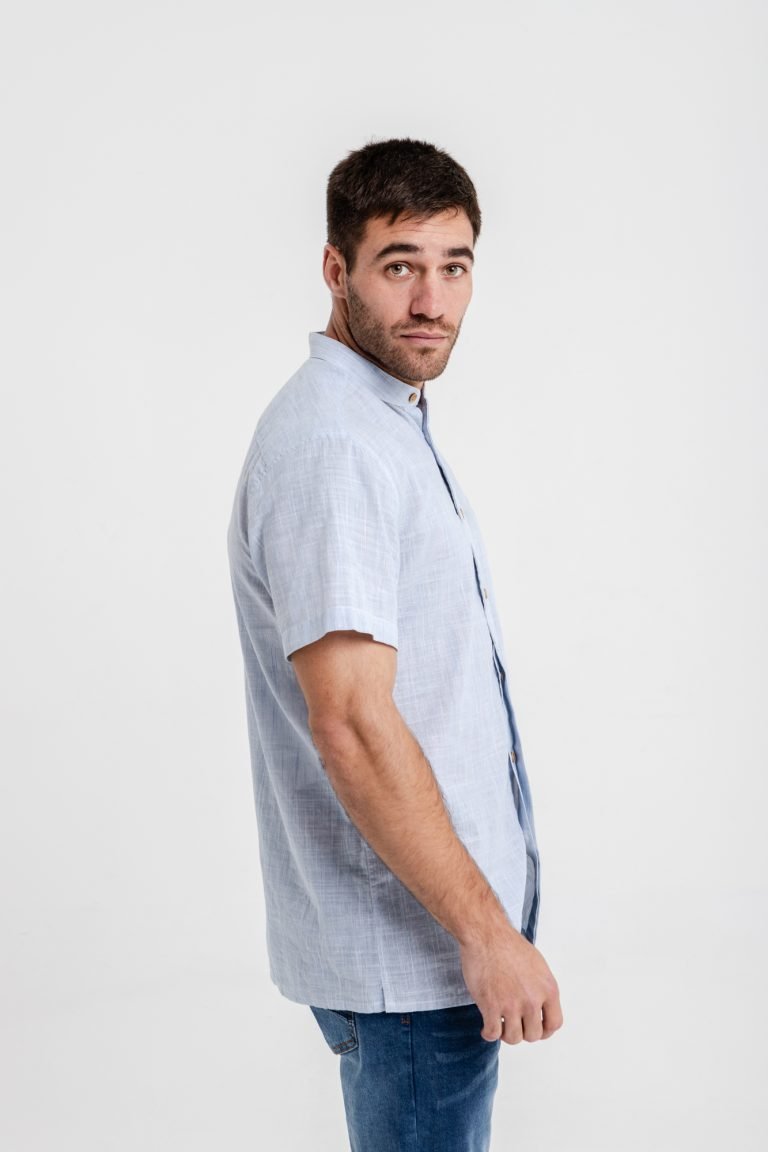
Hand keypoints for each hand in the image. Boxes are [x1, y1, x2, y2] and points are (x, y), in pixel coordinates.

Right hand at [459, 926, 562, 1043]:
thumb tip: (540, 1006)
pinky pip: (492, 1034)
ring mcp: (512, 1005)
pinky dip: (488, 1033)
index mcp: (548, 989)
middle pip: (533, 1035)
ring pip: (513, 1038)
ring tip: (499, 1024)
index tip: (536, 1030)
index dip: (545, 1031)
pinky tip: (486, 1026)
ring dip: (505, 1034)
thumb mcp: (538, 965)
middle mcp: (533, 1000)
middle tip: (513, 1023)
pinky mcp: (491, 1006)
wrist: (486, 935)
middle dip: (523, 1031)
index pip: (555, 1023)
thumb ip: (541, 988)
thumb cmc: (509, 944)